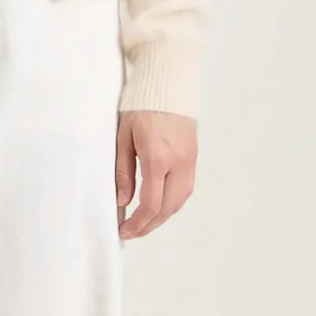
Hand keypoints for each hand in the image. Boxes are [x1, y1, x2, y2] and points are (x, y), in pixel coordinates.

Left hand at [116, 109, 196, 239]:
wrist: (167, 83)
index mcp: (158, 158)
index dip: (137, 223)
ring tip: (144, 222)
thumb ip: (123, 172)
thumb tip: (122, 201)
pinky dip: (172, 202)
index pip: (151, 203)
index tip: (124, 231)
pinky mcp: (193, 156)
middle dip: (149, 225)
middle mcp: (178, 163)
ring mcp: (189, 160)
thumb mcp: (123, 137)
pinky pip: (186, 188)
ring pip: (180, 201)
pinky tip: (159, 204)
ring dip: (162, 216)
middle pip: (168, 208)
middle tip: (132, 232)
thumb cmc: (140, 105)